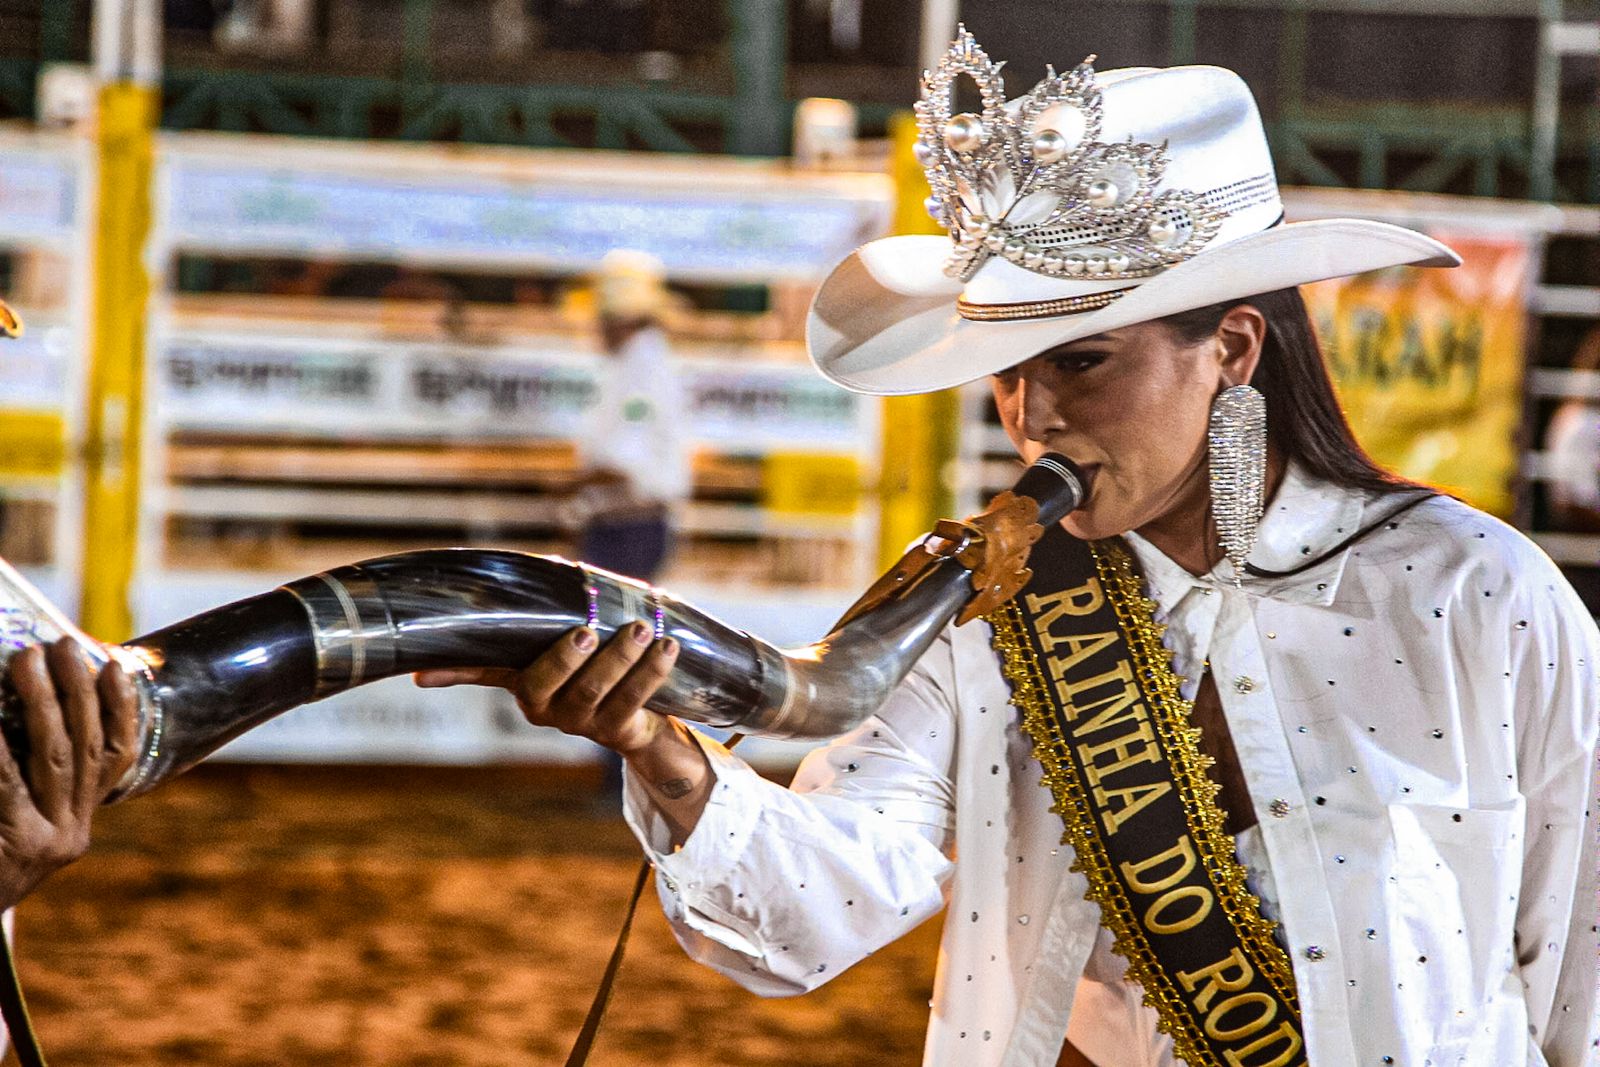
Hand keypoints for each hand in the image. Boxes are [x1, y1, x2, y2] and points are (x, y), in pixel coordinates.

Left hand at [0, 639, 138, 910]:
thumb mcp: (10, 824)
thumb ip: (24, 781)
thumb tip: (33, 707)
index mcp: (78, 826)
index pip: (115, 758)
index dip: (120, 709)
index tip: (115, 664)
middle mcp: (71, 834)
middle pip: (86, 749)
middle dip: (76, 691)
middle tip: (62, 646)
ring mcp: (46, 843)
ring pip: (56, 758)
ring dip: (43, 701)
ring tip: (29, 659)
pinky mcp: (16, 848)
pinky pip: (10, 784)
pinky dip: (3, 744)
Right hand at [414, 623, 678, 753]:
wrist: (636, 716)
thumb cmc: (590, 659)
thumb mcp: (558, 635)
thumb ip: (540, 607)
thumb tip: (518, 568)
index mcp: (520, 680)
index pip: (482, 673)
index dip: (453, 673)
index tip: (423, 674)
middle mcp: (543, 707)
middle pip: (546, 685)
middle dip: (565, 658)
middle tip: (585, 629)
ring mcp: (580, 721)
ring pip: (596, 692)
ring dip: (619, 659)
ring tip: (642, 628)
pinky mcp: (617, 729)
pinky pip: (634, 702)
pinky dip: (651, 673)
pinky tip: (667, 647)